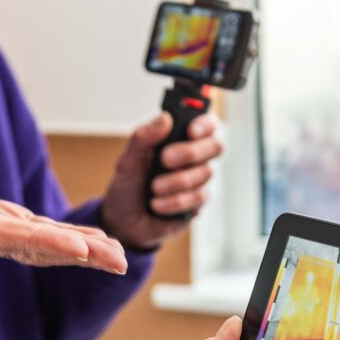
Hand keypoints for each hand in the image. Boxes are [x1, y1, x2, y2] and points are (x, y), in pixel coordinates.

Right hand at [0, 163, 127, 279]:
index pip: (5, 236)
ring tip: (121, 257)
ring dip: (83, 251)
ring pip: (43, 245)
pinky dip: (71, 239)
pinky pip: (39, 235)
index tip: (79, 249)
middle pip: (35, 248)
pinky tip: (99, 243)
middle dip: (78, 253)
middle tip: (119, 260)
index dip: (43, 242)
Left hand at [100, 112, 221, 250]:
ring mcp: (199, 179)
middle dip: (191, 152)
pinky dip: (175, 201)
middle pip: (216, 146)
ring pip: (205, 173)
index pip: (207, 122)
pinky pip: (198, 197)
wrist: (124, 221)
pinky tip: (157, 204)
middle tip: (166, 159)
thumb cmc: (128, 185)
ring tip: (154, 188)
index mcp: (180, 137)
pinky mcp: (199, 202)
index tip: (190, 130)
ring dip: (177, 181)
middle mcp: (195, 155)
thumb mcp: (128, 161)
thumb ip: (143, 138)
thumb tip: (164, 118)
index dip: (205, 124)